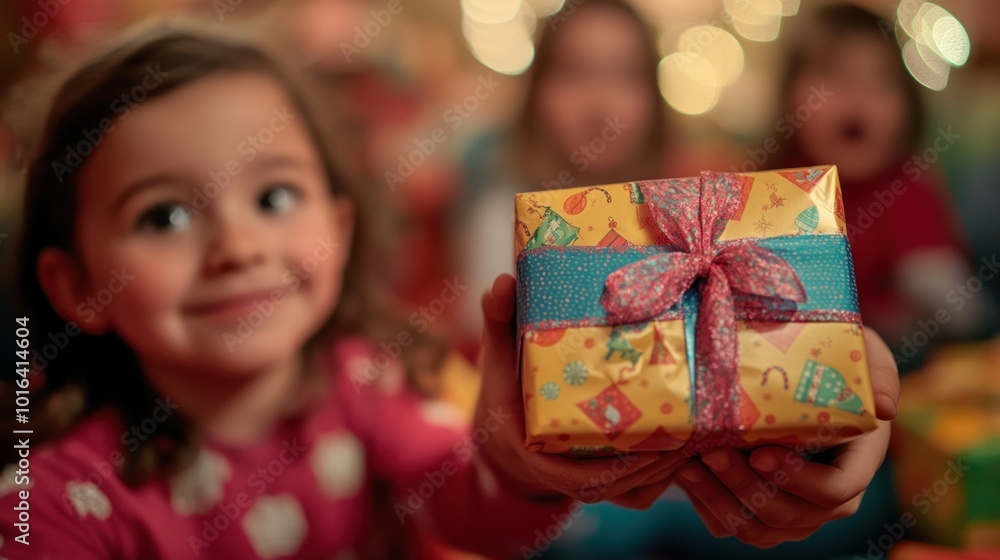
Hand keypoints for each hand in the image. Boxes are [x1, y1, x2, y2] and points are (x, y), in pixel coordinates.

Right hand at [474, 274, 686, 507]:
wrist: (506, 437)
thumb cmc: (505, 394)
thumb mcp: (497, 359)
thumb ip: (498, 322)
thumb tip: (503, 281)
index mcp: (532, 452)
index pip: (574, 476)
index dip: (614, 469)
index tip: (647, 447)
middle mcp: (561, 475)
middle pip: (615, 486)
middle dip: (654, 466)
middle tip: (688, 435)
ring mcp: (586, 484)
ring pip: (633, 491)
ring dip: (667, 471)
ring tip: (699, 439)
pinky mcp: (605, 487)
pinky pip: (639, 492)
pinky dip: (665, 476)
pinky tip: (694, 448)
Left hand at [676, 327, 899, 546]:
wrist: (791, 369)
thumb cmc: (831, 357)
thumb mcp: (861, 351)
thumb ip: (878, 371)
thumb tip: (885, 407)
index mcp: (857, 461)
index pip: (837, 491)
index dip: (800, 480)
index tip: (762, 453)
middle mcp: (828, 495)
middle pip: (793, 516)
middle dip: (749, 488)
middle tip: (713, 454)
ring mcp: (794, 508)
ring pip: (760, 529)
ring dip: (722, 501)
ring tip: (690, 466)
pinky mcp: (759, 510)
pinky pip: (734, 526)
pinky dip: (708, 507)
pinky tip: (685, 474)